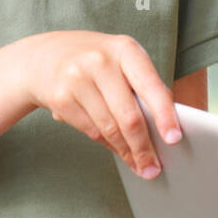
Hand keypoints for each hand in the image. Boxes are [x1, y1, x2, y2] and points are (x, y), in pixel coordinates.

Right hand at [19, 31, 180, 179]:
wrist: (43, 56)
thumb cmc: (96, 62)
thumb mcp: (122, 61)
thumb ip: (143, 87)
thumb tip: (164, 129)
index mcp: (125, 49)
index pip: (150, 86)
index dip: (164, 115)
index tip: (174, 139)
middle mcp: (101, 61)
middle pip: (129, 116)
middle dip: (144, 147)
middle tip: (153, 168)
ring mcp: (77, 79)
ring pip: (109, 128)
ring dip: (126, 152)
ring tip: (139, 165)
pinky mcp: (60, 98)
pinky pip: (91, 131)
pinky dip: (107, 145)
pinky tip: (117, 150)